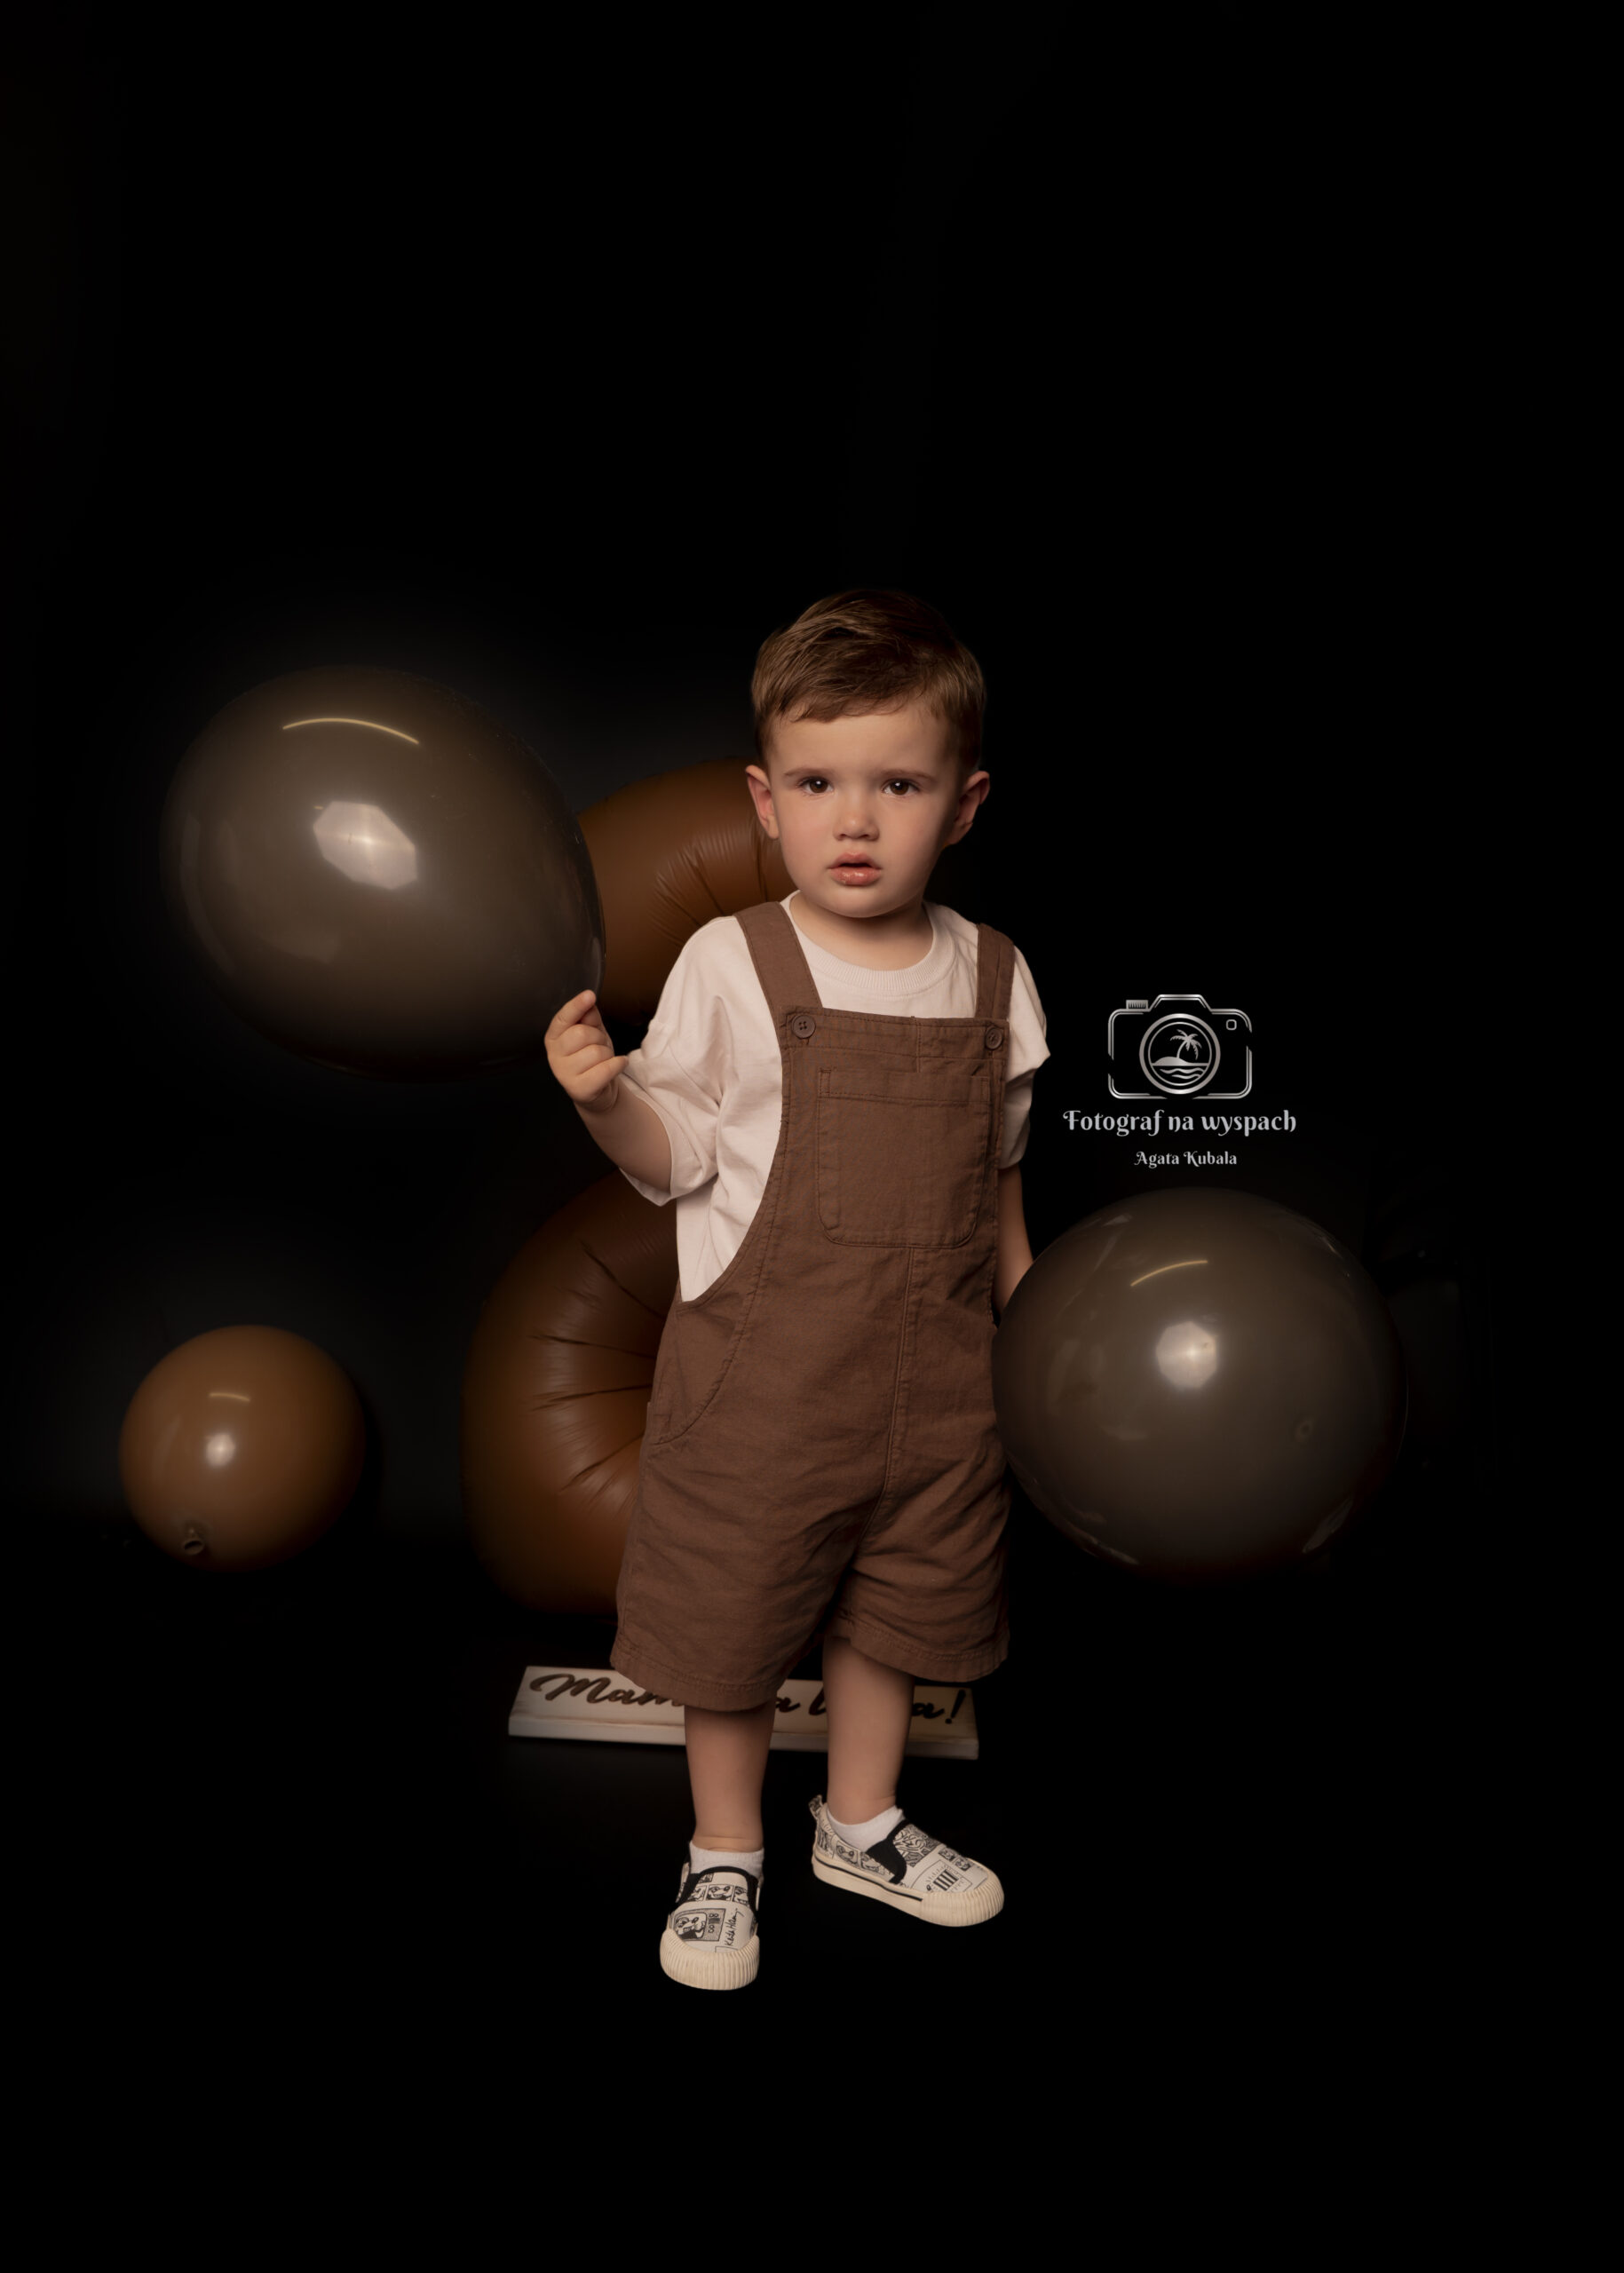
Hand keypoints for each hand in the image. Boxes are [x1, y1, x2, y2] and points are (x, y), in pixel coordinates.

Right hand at [546, 989, 627, 1114]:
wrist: (598, 1089)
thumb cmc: (592, 1058)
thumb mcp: (592, 1032)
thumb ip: (589, 1017)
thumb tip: (588, 1002)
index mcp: (554, 1037)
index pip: (563, 1018)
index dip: (576, 1006)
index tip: (589, 995)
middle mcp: (554, 1055)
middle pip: (582, 1033)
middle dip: (598, 1037)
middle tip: (598, 1046)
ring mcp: (564, 1074)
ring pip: (596, 1052)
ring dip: (608, 1054)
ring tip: (603, 1060)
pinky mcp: (579, 1089)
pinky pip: (606, 1068)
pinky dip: (618, 1064)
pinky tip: (617, 1064)